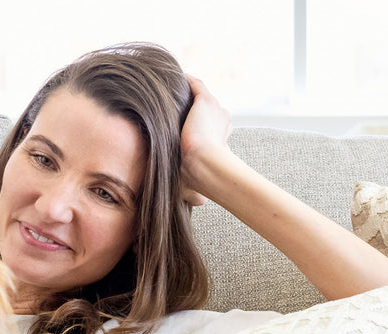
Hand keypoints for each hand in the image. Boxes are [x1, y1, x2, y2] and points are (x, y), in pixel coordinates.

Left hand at [179, 75, 234, 206]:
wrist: (203, 165)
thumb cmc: (199, 180)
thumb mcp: (194, 187)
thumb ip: (192, 191)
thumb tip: (196, 203)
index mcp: (219, 139)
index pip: (208, 128)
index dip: (194, 128)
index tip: (179, 128)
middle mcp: (220, 122)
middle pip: (204, 112)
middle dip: (190, 110)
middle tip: (169, 108)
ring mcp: (215, 110)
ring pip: (200, 97)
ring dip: (186, 93)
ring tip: (167, 89)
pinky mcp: (206, 101)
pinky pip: (196, 84)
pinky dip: (187, 80)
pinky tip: (173, 77)